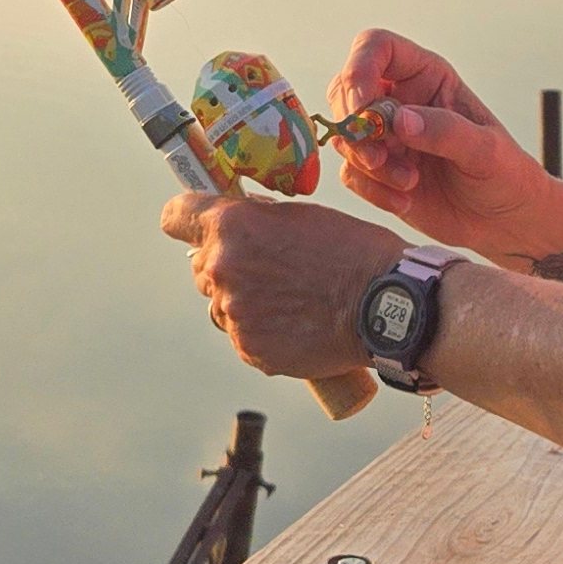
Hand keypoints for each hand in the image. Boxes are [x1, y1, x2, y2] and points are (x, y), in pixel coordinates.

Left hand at [163, 190, 399, 382]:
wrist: (386, 305)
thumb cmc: (352, 252)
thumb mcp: (302, 215)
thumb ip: (258, 218)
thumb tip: (240, 219)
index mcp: (232, 226)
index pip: (176, 217)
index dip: (186, 219)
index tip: (194, 225)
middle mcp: (223, 268)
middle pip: (202, 266)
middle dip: (228, 266)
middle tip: (271, 270)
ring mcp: (234, 313)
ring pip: (222, 305)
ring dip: (245, 302)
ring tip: (291, 302)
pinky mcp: (249, 348)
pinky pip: (243, 336)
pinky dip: (263, 332)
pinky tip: (296, 324)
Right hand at [327, 28, 561, 259]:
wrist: (505, 221)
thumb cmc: (505, 174)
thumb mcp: (486, 151)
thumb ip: (445, 131)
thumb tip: (399, 120)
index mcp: (427, 77)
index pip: (377, 48)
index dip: (359, 68)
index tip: (363, 106)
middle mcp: (400, 100)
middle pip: (346, 90)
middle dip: (355, 126)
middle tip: (379, 157)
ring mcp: (386, 136)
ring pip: (346, 135)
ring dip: (368, 163)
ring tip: (409, 183)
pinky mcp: (378, 171)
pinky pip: (351, 173)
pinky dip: (372, 190)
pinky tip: (404, 201)